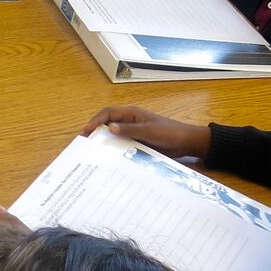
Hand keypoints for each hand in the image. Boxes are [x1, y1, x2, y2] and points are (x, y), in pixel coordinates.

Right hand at [82, 106, 209, 159]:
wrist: (186, 143)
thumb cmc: (169, 133)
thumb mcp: (149, 131)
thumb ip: (130, 130)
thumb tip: (109, 128)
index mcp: (132, 114)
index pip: (108, 113)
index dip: (95, 121)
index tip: (86, 132)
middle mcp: (130, 121)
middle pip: (108, 123)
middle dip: (95, 131)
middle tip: (85, 143)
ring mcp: (133, 132)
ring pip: (114, 135)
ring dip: (104, 141)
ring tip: (93, 151)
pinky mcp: (137, 142)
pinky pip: (122, 144)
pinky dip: (114, 148)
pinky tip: (109, 157)